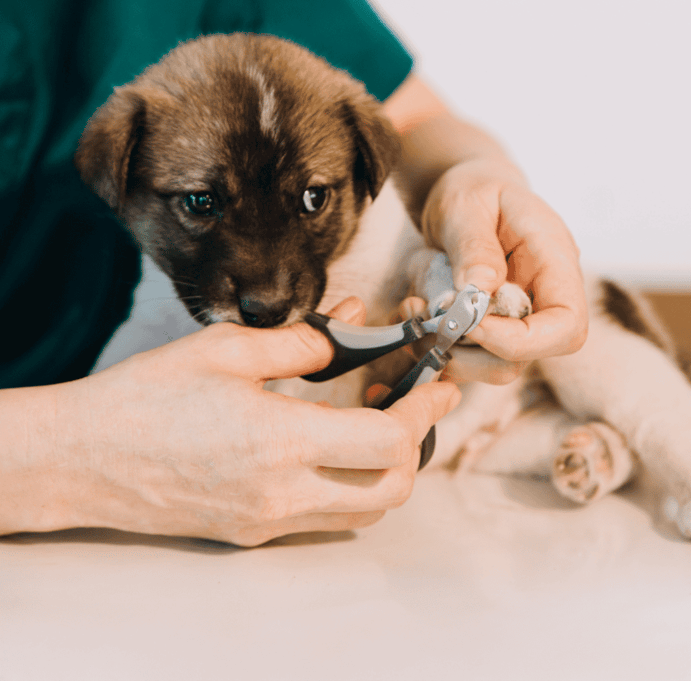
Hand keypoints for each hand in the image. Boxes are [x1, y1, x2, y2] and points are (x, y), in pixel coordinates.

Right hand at [34, 299, 458, 545]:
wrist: (84, 458)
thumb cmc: (148, 397)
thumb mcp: (226, 350)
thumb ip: (301, 343)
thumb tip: (349, 329)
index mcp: (279, 442)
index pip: (388, 444)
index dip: (423, 414)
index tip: (435, 386)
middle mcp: (281, 495)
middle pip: (390, 490)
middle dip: (417, 446)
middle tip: (418, 404)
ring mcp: (268, 522)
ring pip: (362, 510)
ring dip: (386, 468)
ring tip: (381, 421)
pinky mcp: (252, 533)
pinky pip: (324, 516)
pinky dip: (347, 484)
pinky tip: (334, 445)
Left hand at [421, 158, 587, 368]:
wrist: (466, 195)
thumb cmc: (474, 190)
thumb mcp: (466, 204)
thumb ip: (474, 243)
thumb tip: (480, 288)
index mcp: (554, 261)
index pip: (567, 326)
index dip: (522, 340)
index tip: (471, 325)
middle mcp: (543, 296)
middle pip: (530, 355)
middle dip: (474, 351)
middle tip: (429, 319)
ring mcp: (518, 316)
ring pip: (495, 366)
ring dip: (448, 350)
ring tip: (415, 310)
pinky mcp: (492, 328)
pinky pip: (469, 356)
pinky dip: (436, 344)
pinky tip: (415, 312)